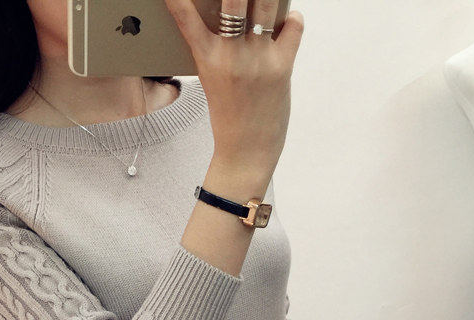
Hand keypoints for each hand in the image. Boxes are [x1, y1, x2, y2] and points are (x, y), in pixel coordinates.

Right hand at [164, 0, 304, 174]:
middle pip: (234, 0)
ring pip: (267, 5)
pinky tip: (288, 20)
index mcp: (207, 59)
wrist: (246, 152)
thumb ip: (221, 49)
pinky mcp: (281, 67)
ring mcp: (257, 59)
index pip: (186, 17)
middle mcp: (231, 55)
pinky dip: (293, 18)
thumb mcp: (213, 80)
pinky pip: (293, 25)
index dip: (180, 0)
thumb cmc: (230, 117)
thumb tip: (240, 19)